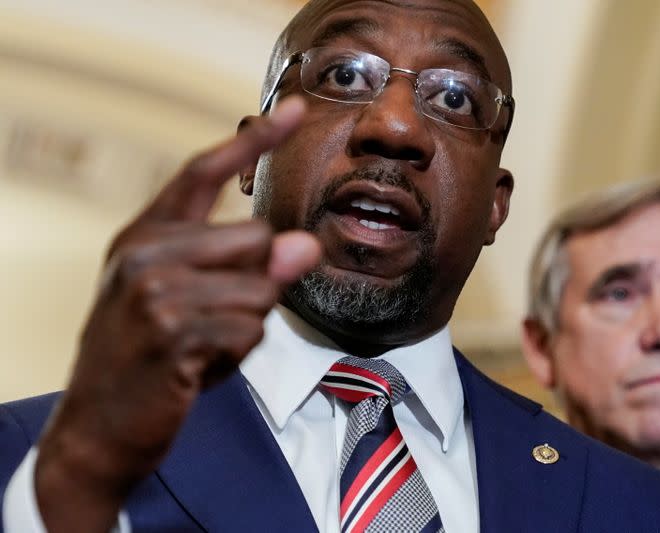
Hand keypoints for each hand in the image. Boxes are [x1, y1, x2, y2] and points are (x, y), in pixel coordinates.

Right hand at [33, 96, 320, 531]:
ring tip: (201, 347)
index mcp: (144, 235)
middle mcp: (144, 252)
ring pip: (258, 286)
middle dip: (254, 284)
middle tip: (212, 320)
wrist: (98, 429)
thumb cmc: (148, 360)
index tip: (297, 110)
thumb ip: (246, 267)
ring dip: (245, 325)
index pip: (205, 171)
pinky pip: (249, 329)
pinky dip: (237, 355)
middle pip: (254, 236)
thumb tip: (305, 244)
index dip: (254, 140)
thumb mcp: (190, 302)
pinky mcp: (171, 332)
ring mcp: (153, 290)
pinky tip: (198, 369)